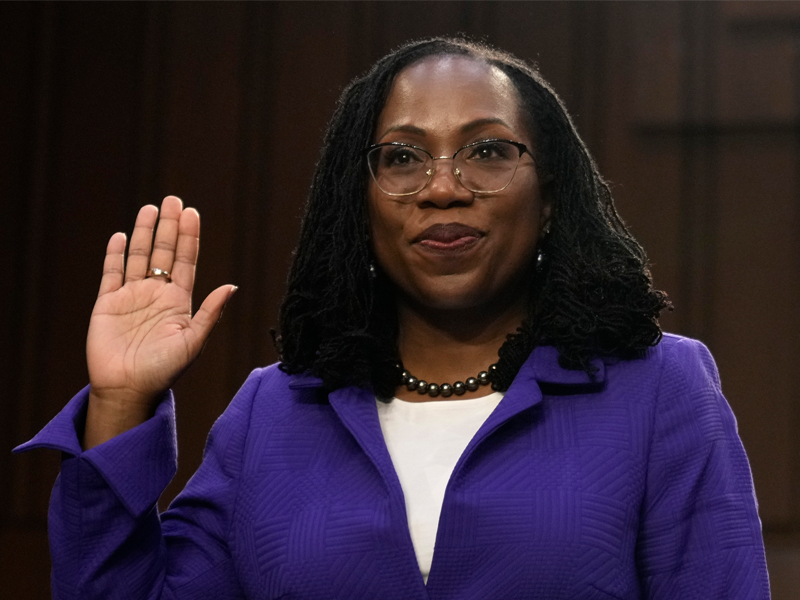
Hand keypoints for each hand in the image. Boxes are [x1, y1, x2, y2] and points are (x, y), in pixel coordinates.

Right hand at [84, 196, 235, 448]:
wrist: (129, 390)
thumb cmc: (165, 371)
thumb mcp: (193, 341)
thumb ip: (210, 313)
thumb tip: (232, 286)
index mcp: (178, 301)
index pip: (185, 261)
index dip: (188, 237)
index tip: (192, 213)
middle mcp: (156, 294)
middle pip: (163, 253)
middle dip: (168, 226)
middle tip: (173, 199)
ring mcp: (131, 297)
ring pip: (139, 258)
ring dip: (144, 233)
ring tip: (151, 208)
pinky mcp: (107, 304)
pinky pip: (111, 274)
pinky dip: (116, 255)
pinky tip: (122, 236)